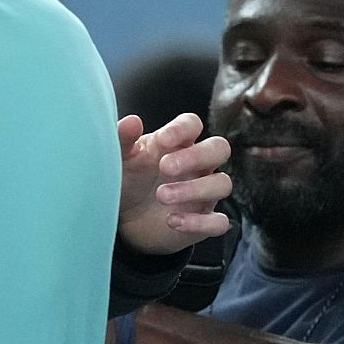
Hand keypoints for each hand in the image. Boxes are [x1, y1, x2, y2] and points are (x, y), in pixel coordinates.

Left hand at [116, 113, 231, 255]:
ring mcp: (204, 193)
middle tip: (165, 167)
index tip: (162, 139)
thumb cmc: (129, 179)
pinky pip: (218, 222)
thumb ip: (124, 139)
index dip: (183, 129)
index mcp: (176, 143)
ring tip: (161, 195)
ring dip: (194, 190)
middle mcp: (196, 165)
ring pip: (221, 184)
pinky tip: (172, 221)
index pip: (192, 124)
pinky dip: (199, 222)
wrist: (126, 218)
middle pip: (219, 148)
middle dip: (196, 156)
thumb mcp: (121, 159)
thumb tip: (131, 121)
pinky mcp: (204, 221)